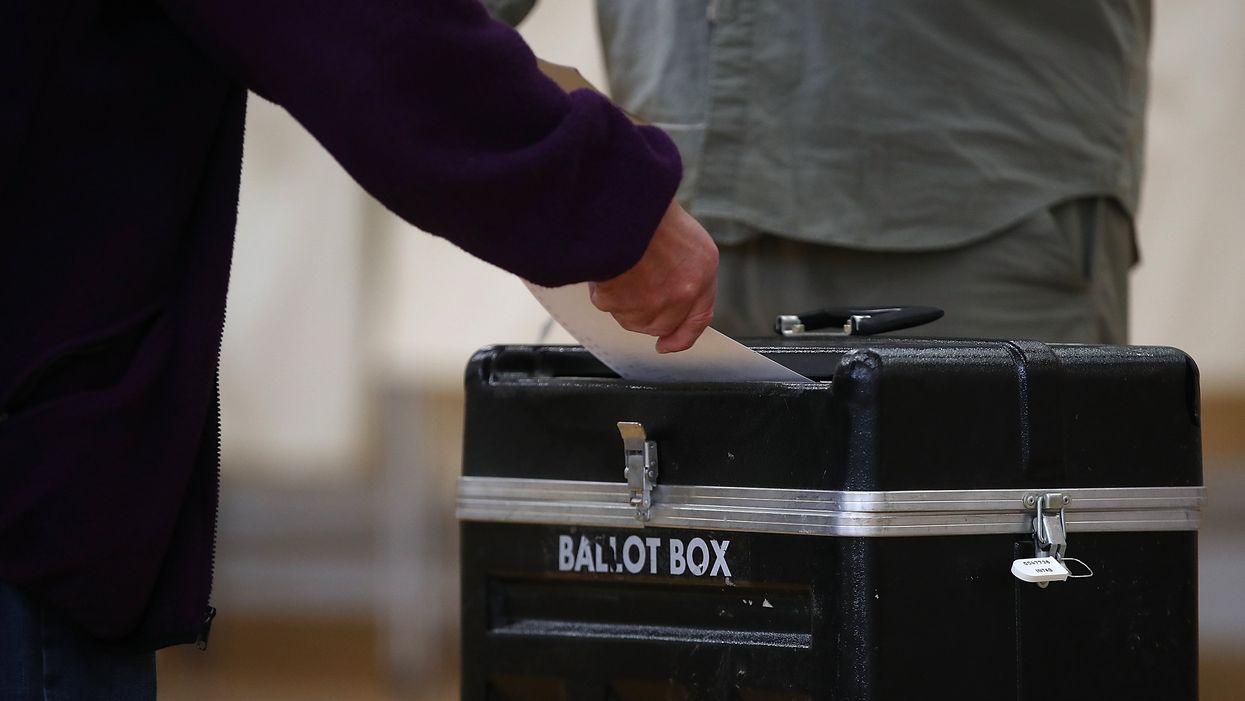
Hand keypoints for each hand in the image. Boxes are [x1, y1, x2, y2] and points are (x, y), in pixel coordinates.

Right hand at [589, 201, 717, 352]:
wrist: (621, 201)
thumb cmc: (645, 208)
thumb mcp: (679, 234)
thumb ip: (680, 268)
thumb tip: (664, 289)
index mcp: (702, 268)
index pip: (699, 316)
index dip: (683, 335)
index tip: (668, 344)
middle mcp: (685, 290)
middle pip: (663, 324)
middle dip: (644, 315)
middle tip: (629, 294)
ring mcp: (657, 301)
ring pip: (634, 319)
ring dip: (622, 301)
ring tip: (617, 266)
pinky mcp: (626, 304)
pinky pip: (609, 305)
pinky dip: (602, 291)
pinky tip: (604, 265)